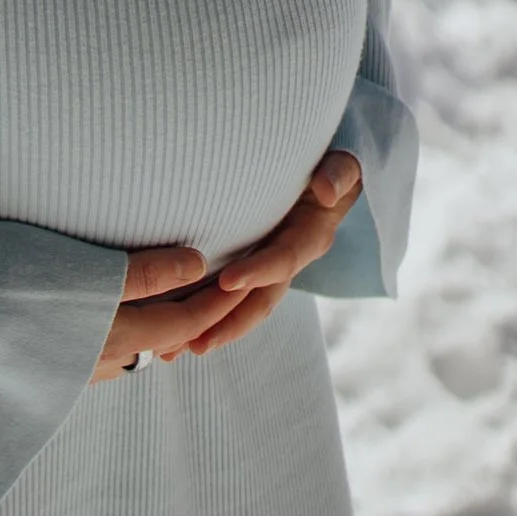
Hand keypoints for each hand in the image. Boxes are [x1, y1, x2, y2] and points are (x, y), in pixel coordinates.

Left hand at [89, 152, 361, 382]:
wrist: (327, 177)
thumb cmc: (331, 167)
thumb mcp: (342, 166)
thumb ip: (338, 174)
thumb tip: (326, 190)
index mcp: (310, 238)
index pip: (284, 260)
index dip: (259, 272)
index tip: (228, 282)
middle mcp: (288, 259)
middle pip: (260, 300)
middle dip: (230, 323)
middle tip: (196, 342)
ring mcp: (268, 266)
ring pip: (241, 305)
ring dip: (212, 328)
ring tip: (175, 350)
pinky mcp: (251, 265)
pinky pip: (228, 295)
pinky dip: (204, 314)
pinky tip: (174, 332)